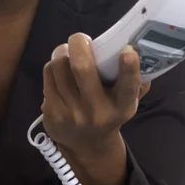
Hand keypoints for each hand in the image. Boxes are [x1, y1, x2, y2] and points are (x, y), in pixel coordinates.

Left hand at [41, 33, 150, 157]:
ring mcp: (72, 114)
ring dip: (62, 51)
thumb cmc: (109, 110)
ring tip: (68, 52)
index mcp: (121, 106)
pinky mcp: (52, 113)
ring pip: (59, 65)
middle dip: (78, 44)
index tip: (128, 50)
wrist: (88, 145)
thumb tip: (135, 47)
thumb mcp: (127, 100)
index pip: (128, 88)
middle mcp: (97, 112)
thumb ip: (134, 78)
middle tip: (81, 39)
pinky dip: (53, 65)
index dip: (129, 68)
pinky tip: (59, 70)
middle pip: (82, 67)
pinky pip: (48, 74)